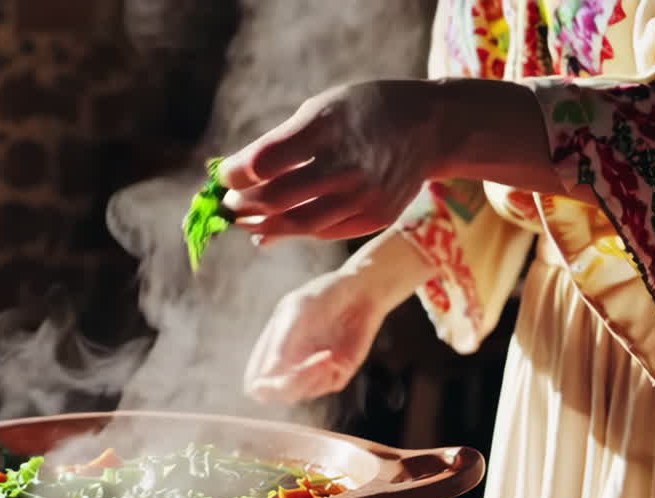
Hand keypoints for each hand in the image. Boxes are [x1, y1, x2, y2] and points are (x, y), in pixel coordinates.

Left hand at [219, 80, 446, 242]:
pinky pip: (322, 232)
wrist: (431, 127)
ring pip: (298, 223)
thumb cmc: (361, 112)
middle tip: (229, 205)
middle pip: (278, 198)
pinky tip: (271, 229)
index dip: (236, 174)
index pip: (266, 160)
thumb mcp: (320, 108)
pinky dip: (292, 231)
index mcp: (328, 126)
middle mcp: (347, 164)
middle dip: (244, 205)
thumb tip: (233, 180)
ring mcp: (363, 196)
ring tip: (244, 220)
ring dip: (262, 225)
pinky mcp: (374, 218)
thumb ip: (277, 144)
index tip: (224, 177)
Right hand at [244, 269, 387, 404]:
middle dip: (286, 387)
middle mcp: (290, 365)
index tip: (269, 379)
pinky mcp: (337, 373)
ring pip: (302, 393)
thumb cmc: (323, 295)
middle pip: (276, 395)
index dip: (260, 387)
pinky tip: (330, 356)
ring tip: (323, 356)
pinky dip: (325, 375)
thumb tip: (267, 374)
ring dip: (308, 378)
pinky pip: (327, 386)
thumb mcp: (297, 311)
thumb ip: (282, 341)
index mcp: (271, 350)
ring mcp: (313, 371)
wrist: (360, 290)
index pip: (255, 383)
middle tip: (297, 373)